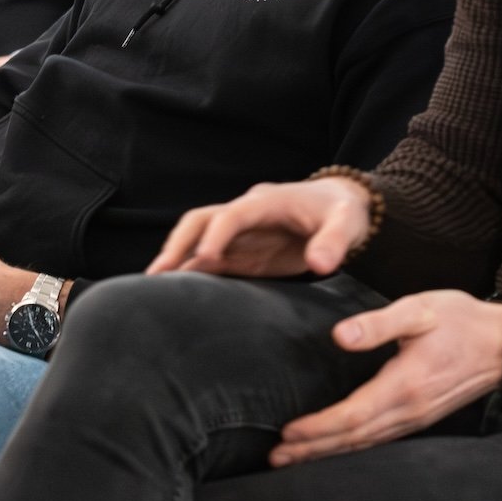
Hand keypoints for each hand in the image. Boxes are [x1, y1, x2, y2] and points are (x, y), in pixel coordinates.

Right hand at [147, 177, 372, 277]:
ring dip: (177, 261)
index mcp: (266, 202)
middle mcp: (245, 215)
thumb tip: (319, 264)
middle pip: (199, 222)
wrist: (343, 210)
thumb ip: (335, 242)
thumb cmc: (344, 213)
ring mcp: (241, 235)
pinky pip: (210, 263)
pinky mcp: (243, 254)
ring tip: (152, 291)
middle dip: (178, 244)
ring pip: (197, 242)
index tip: (205, 258)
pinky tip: (176, 298)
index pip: (231, 215)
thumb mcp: (348, 223)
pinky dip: (191, 276)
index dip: (217, 234)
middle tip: (158, 274)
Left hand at [270, 292, 501, 466]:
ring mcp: (417, 418)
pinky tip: (337, 448)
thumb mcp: (419, 310)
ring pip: (366, 444)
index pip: (352, 417)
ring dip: (328, 453)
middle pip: (353, 439)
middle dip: (313, 450)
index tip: (287, 432)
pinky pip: (380, 440)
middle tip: (276, 458)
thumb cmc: (461, 321)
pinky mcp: (421, 417)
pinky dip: (352, 447)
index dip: (317, 428)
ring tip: (295, 458)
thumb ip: (378, 324)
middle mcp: (409, 410)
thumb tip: (340, 337)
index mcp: (405, 385)